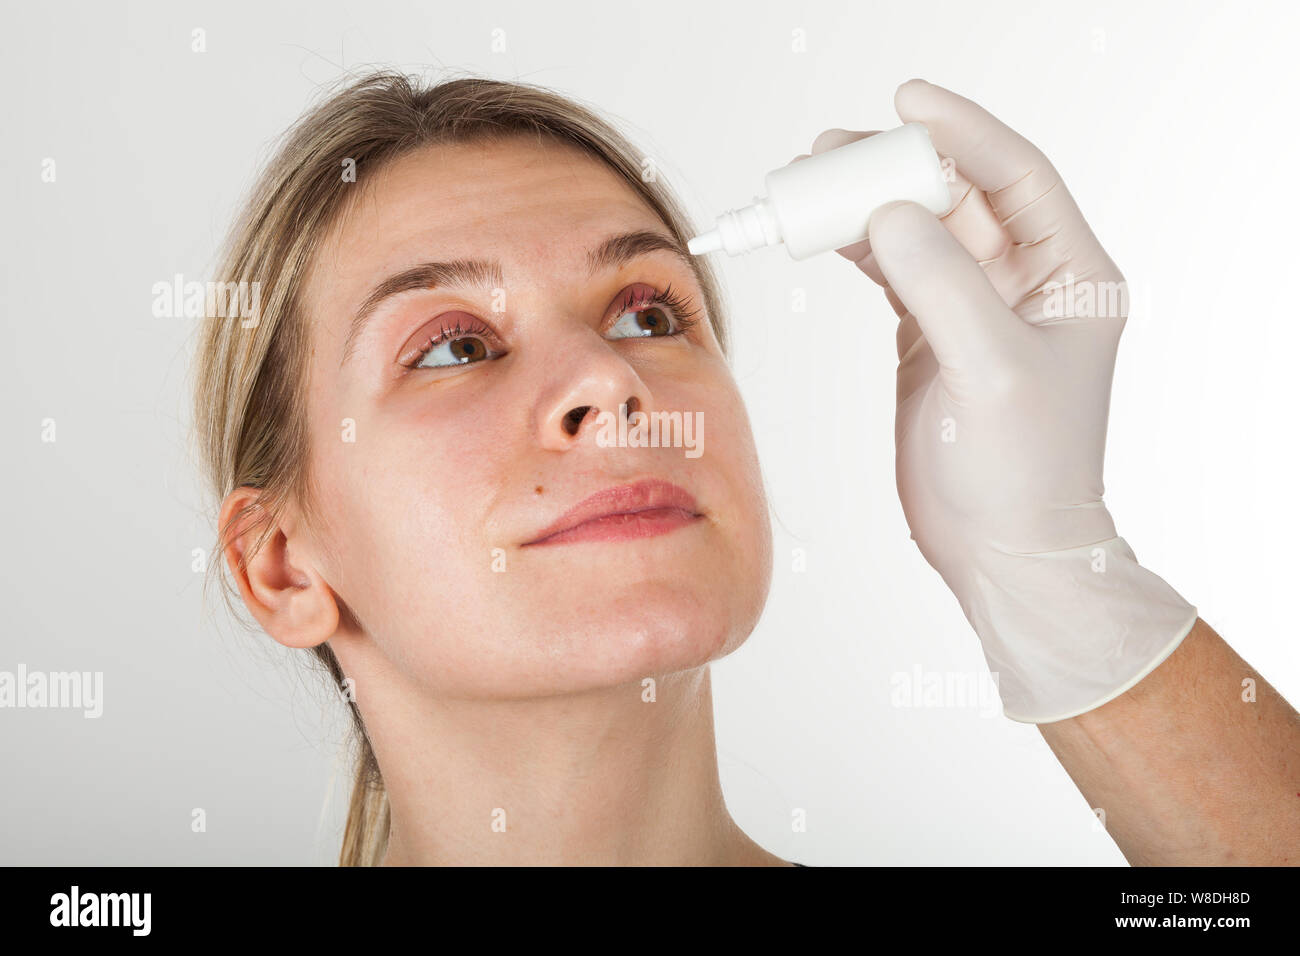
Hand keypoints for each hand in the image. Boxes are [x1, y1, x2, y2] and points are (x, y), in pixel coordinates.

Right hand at [802, 80, 1197, 722]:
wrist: (1002, 552)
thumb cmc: (1025, 475)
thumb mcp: (993, 372)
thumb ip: (944, 286)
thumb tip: (888, 214)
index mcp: (1070, 275)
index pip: (1016, 176)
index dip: (962, 131)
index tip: (906, 103)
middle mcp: (1026, 281)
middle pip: (956, 194)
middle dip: (895, 166)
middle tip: (832, 150)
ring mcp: (975, 308)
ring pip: (917, 230)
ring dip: (865, 206)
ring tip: (809, 184)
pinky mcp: (931, 337)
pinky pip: (892, 273)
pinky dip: (856, 251)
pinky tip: (823, 236)